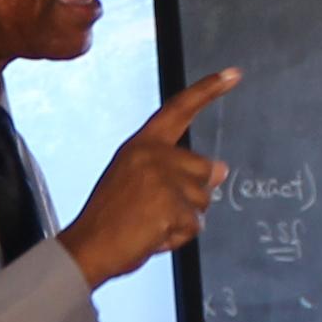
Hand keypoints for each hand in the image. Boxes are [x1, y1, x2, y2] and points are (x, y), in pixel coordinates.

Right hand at [61, 70, 242, 281]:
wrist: (88, 247)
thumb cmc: (110, 218)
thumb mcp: (137, 182)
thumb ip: (175, 171)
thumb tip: (221, 170)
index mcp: (141, 144)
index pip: (179, 109)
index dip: (207, 90)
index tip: (233, 74)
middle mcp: (153, 155)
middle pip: (205, 169)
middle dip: (192, 195)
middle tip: (157, 210)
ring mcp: (163, 179)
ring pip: (204, 201)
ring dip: (184, 220)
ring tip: (152, 224)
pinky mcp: (171, 205)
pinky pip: (194, 226)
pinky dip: (178, 238)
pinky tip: (153, 236)